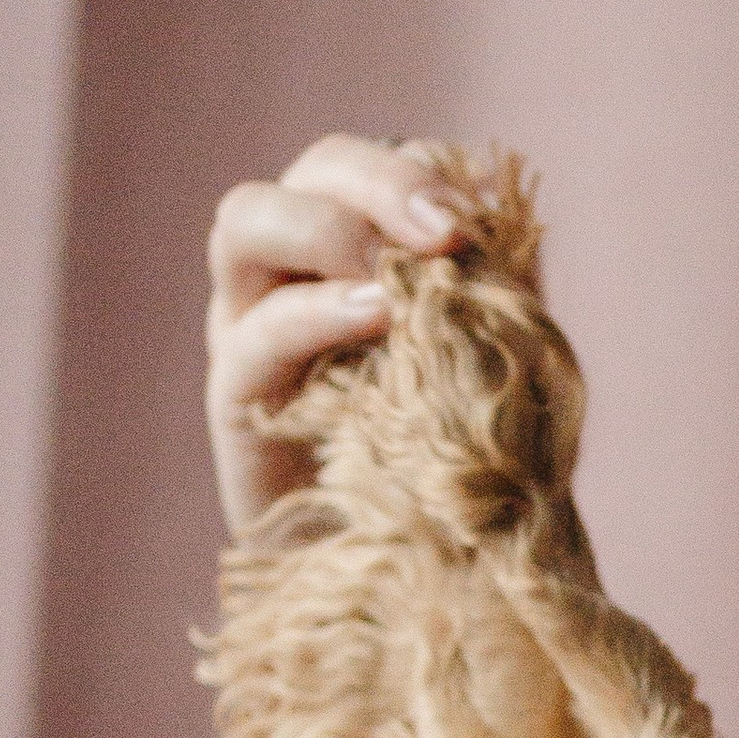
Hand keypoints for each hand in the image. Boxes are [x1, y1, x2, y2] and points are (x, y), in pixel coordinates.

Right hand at [205, 134, 460, 534]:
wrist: (421, 573)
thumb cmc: (460, 458)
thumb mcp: (492, 356)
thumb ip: (494, 281)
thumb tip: (502, 198)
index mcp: (357, 247)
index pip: (370, 164)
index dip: (419, 172)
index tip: (478, 217)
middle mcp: (294, 271)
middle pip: (308, 174)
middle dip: (378, 183)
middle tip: (445, 231)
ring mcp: (251, 326)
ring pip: (244, 224)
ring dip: (327, 232)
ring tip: (395, 280)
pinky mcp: (236, 400)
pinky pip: (253, 335)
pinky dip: (314, 315)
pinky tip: (375, 321)